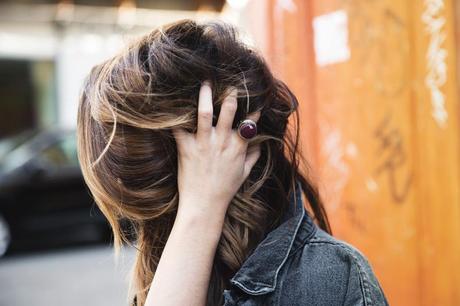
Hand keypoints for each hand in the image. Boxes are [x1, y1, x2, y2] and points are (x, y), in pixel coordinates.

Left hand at [172, 81, 260, 219]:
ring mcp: (203, 144)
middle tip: (230, 82)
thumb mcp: (244, 174)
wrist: (204, 205)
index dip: (252, 107)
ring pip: (204, 114)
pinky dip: (177, 116)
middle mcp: (221, 142)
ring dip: (205, 96)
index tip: (254, 96)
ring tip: (205, 82)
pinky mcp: (186, 149)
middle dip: (230, 94)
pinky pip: (180, 128)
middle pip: (228, 111)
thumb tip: (260, 144)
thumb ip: (253, 157)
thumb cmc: (225, 190)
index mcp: (237, 148)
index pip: (248, 122)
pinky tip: (175, 104)